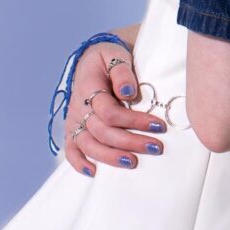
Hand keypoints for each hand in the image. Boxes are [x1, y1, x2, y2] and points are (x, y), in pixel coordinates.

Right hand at [64, 41, 166, 175]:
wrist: (94, 59)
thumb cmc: (109, 58)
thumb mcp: (117, 56)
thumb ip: (122, 73)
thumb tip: (128, 93)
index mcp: (89, 87)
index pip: (110, 112)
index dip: (134, 121)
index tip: (158, 126)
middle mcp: (79, 107)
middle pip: (103, 132)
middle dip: (130, 142)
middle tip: (156, 147)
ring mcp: (74, 120)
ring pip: (89, 145)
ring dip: (111, 157)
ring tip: (133, 162)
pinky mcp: (72, 129)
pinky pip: (70, 149)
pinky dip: (79, 163)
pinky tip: (94, 173)